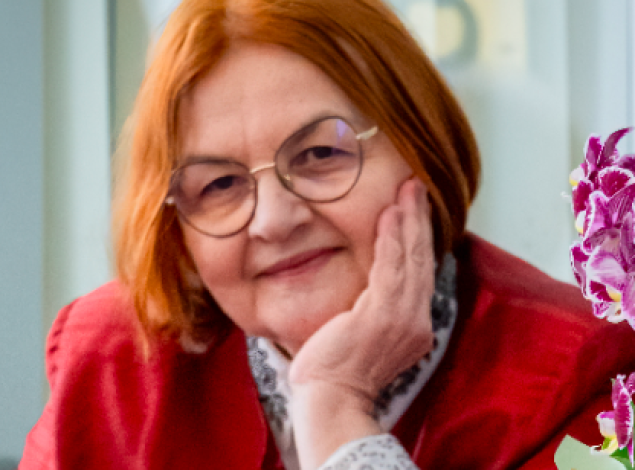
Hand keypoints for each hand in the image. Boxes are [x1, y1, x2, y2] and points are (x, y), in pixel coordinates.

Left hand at [289, 177, 434, 468]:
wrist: (331, 401)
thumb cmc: (339, 374)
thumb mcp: (368, 342)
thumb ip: (377, 315)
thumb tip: (371, 295)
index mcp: (414, 328)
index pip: (419, 275)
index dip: (419, 241)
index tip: (415, 214)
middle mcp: (416, 321)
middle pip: (421, 261)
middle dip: (420, 221)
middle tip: (418, 188)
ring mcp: (401, 318)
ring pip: (410, 259)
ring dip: (410, 221)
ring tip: (409, 189)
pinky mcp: (381, 314)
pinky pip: (389, 267)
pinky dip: (391, 239)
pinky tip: (390, 214)